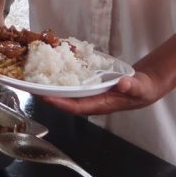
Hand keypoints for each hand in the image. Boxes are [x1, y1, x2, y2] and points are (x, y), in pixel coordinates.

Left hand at [41, 69, 166, 115]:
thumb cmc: (143, 90)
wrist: (144, 85)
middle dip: (48, 96)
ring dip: (51, 87)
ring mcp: (89, 94)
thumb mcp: (140, 88)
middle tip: (30, 87)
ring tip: (33, 79)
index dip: (60, 103)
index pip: (76, 107)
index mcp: (101, 104)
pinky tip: (50, 69)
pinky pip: (72, 84)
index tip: (46, 97)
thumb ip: (132, 87)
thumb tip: (123, 83)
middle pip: (66, 101)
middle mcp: (91, 101)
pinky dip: (61, 78)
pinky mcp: (89, 86)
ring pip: (67, 93)